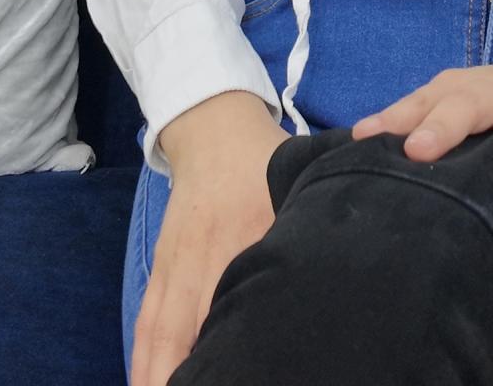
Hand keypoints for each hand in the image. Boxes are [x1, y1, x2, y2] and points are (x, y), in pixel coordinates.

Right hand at [132, 118, 289, 385]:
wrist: (214, 132)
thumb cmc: (264, 163)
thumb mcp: (298, 186)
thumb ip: (314, 228)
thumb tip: (349, 265)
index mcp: (242, 240)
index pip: (236, 304)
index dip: (232, 342)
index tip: (242, 373)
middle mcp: (202, 260)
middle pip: (186, 331)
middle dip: (186, 373)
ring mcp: (175, 266)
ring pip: (160, 331)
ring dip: (158, 372)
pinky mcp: (160, 266)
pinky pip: (147, 318)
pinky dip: (143, 353)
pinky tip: (145, 379)